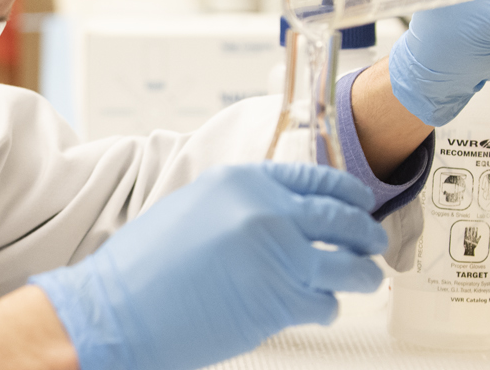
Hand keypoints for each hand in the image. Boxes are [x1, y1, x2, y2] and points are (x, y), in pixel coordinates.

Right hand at [29, 162, 387, 369]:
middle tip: (373, 242)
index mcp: (243, 183)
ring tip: (364, 278)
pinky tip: (318, 307)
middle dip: (366, 233)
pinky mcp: (280, 302)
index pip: (317, 179)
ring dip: (362, 274)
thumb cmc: (143, 268)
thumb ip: (242, 204)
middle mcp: (267, 212)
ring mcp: (279, 257)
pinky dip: (328, 307)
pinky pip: (325, 302)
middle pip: (342, 218)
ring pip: (348, 264)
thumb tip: (282, 214)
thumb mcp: (193, 208)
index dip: (347, 192)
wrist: (116, 310)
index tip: (360, 201)